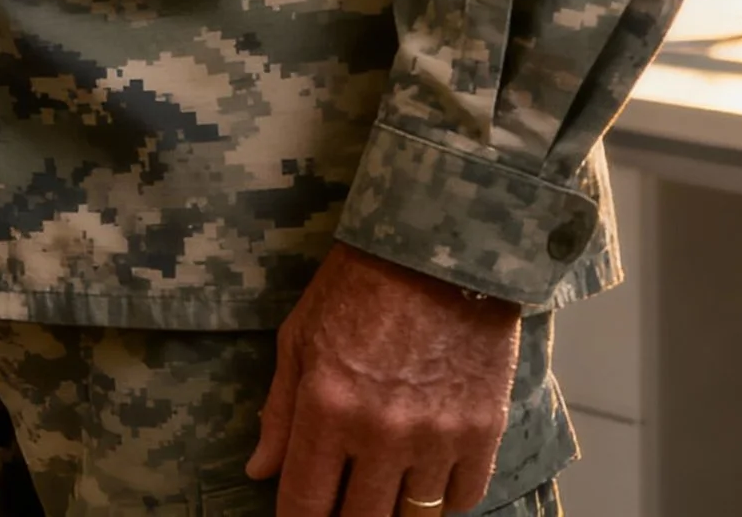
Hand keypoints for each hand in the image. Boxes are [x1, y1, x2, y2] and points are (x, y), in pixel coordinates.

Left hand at [247, 243, 523, 516]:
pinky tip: (427, 477)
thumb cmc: (357, 287)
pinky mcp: (482, 433)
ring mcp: (436, 438)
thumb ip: (280, 411)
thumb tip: (259, 472)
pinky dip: (444, 498)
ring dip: (396, 511)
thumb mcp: (300, 337)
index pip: (306, 502)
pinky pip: (463, 499)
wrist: (436, 250)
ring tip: (384, 490)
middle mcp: (381, 433)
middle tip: (343, 502)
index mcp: (327, 407)